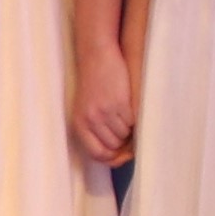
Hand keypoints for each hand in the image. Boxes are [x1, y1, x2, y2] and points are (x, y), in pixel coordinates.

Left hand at [69, 42, 136, 170]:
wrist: (96, 56)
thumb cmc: (94, 83)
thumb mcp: (86, 109)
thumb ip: (94, 130)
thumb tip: (114, 154)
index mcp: (79, 125)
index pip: (97, 154)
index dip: (111, 158)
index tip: (121, 155)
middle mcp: (91, 121)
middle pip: (114, 145)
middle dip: (123, 140)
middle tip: (127, 129)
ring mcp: (106, 112)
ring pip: (124, 134)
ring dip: (129, 128)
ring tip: (127, 113)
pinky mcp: (120, 102)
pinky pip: (133, 120)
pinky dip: (135, 117)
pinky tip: (131, 105)